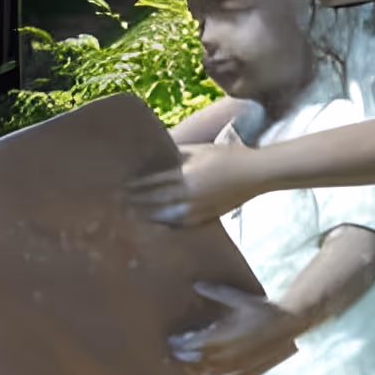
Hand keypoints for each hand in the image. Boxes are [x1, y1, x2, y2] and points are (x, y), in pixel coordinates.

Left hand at [129, 143, 260, 226]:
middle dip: (137, 203)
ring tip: (134, 217)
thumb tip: (156, 151)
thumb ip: (178, 151)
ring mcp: (198, 209)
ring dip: (150, 216)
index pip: (152, 183)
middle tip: (119, 205)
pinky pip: (182, 224)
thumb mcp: (201, 149)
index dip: (135, 186)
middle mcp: (189, 194)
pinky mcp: (206, 217)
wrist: (255, 174)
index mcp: (185, 175)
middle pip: (155, 201)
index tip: (120, 187)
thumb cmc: (228, 157)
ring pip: (166, 216)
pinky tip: (159, 225)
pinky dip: (168, 224)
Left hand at [169, 283, 300, 374]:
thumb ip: (216, 292)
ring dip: (195, 370)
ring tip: (184, 365)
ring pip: (209, 372)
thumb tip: (196, 285)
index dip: (183, 344)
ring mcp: (237, 362)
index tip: (172, 340)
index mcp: (226, 334)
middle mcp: (229, 351)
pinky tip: (203, 374)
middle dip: (184, 358)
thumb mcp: (238, 298)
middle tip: (171, 354)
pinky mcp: (244, 368)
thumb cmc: (260, 309)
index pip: (197, 343)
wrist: (285, 324)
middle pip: (199, 360)